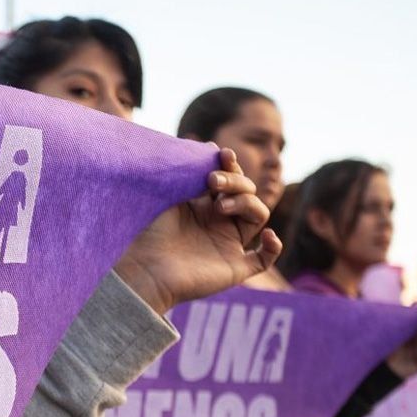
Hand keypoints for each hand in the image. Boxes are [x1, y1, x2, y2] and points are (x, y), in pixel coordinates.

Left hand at [114, 148, 281, 313]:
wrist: (144, 270)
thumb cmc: (150, 234)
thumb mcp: (171, 198)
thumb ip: (190, 176)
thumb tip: (210, 146)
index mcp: (204, 206)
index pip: (230, 181)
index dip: (230, 166)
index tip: (221, 153)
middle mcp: (219, 224)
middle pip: (247, 193)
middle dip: (235, 181)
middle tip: (212, 181)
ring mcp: (229, 245)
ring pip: (258, 215)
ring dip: (246, 203)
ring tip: (220, 206)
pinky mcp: (235, 268)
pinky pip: (265, 258)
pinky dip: (272, 246)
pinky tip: (268, 235)